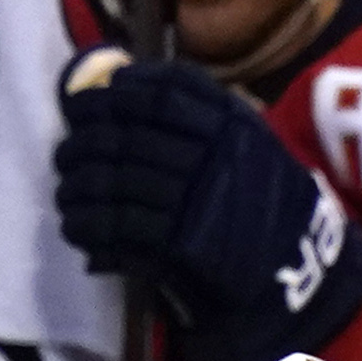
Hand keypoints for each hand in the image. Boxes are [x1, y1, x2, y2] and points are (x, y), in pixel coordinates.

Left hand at [59, 52, 361, 360]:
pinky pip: (118, 228)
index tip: (85, 101)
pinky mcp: (179, 248)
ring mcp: (195, 203)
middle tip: (64, 151)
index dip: (113, 95)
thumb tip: (122, 85)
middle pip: (127, 137)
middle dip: (84, 143)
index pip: (159, 94)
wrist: (297, 276)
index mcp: (231, 126)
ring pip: (115, 183)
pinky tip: (77, 227)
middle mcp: (212, 158)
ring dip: (78, 187)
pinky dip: (88, 227)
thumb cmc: (266, 207)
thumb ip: (201, 115)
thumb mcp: (249, 144)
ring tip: (67, 192)